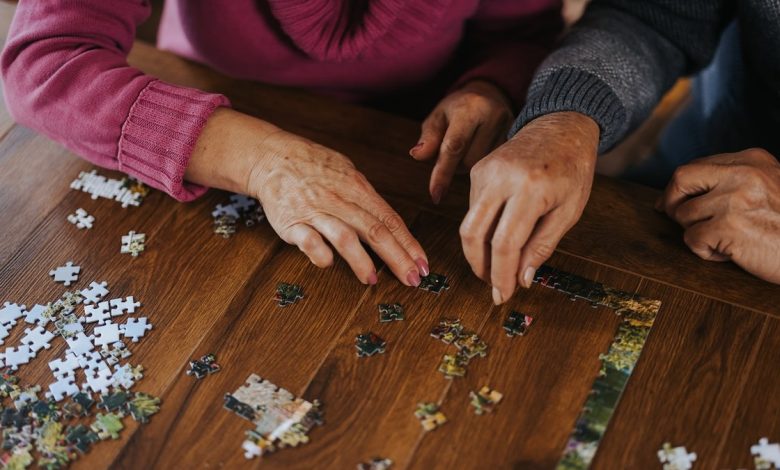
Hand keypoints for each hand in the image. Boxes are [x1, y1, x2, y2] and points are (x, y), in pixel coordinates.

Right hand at [186, 109, 428, 285]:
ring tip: (373, 279)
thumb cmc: (314, 167)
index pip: (390, 219)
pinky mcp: (291, 222)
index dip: (409, 244)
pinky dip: (320, 254)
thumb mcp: (347, 174)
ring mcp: (316, 212)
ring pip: (344, 237)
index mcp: (358, 189)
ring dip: (361, 261)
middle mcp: (340, 200)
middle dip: (397, 257)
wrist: (273, 157)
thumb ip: (367, 200)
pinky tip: (329, 263)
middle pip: (375, 231)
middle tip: (412, 279)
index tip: (422, 264)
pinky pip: (309, 241)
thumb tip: (391, 225)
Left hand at [410, 80, 514, 203]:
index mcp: (471, 108)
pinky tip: (481, 150)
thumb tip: (417, 156)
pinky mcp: (518, 139)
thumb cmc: (457, 108)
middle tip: (454, 151)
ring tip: (469, 147)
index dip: (442, 173)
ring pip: (482, 166)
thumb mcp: (438, 117)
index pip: (454, 147)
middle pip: (469, 161)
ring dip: (469, 165)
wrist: (490, 95)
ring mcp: (510, 128)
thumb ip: (429, 137)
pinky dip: (483, 164)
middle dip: (456, 164)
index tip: (435, 195)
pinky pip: (496, 165)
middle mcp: (494, 116)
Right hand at [459, 112, 598, 304]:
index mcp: (530, 188)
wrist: (560, 127)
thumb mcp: (569, 211)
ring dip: (478, 251)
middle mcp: (501, 178)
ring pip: (468, 224)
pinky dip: (481, 230)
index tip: (503, 295)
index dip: (501, 275)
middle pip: (473, 234)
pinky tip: (497, 237)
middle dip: (479, 267)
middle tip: (492, 285)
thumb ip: (543, 246)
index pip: (505, 243)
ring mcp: (485, 171)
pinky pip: (472, 209)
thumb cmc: (572, 169)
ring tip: (496, 267)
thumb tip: (522, 279)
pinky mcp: (477, 170)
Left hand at [657, 148, 779, 283]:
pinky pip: (692, 239)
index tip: (672, 203)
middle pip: (681, 179)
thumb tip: (679, 193)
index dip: (679, 188)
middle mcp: (742, 174)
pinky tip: (732, 253)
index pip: (697, 166)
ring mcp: (735, 199)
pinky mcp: (729, 226)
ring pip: (683, 214)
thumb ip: (734, 183)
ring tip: (728, 240)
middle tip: (680, 220)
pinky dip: (706, 252)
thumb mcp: (769, 188)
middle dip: (672, 202)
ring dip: (698, 233)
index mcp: (752, 160)